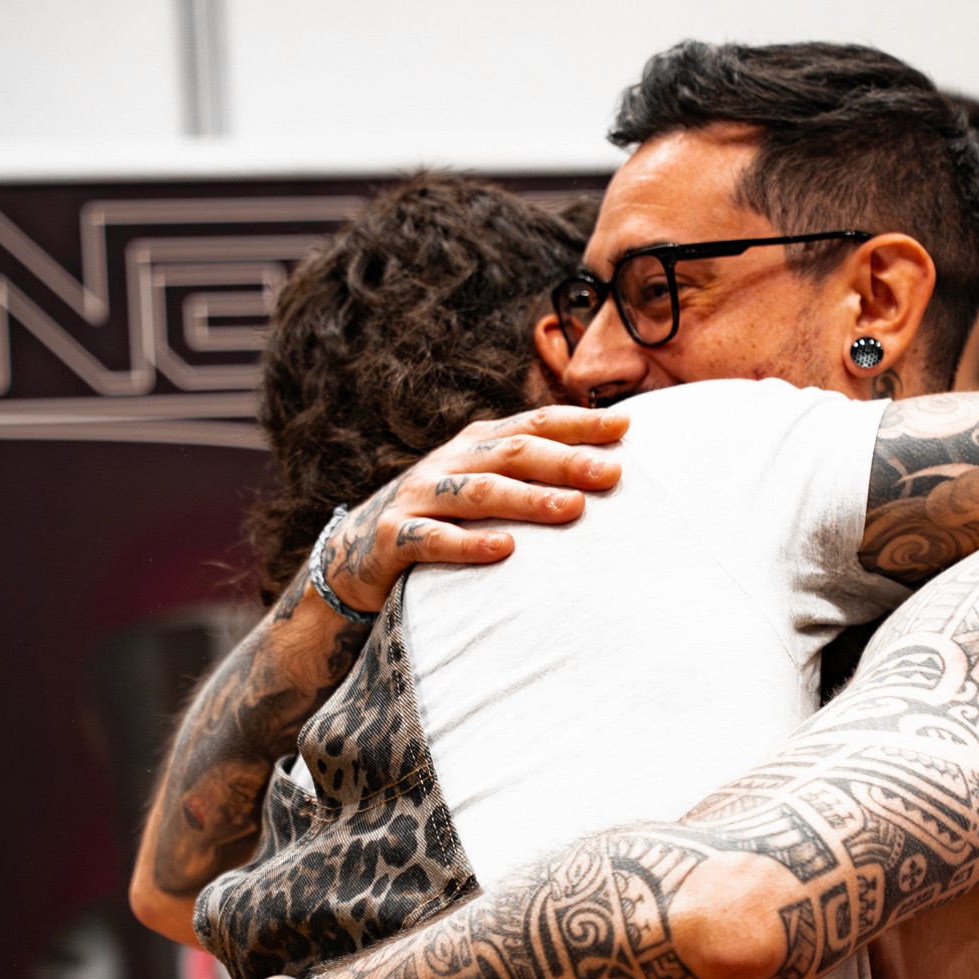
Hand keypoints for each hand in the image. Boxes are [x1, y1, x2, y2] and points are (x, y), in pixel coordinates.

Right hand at [315, 404, 626, 616]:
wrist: (353, 556)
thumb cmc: (439, 520)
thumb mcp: (480, 488)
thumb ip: (526, 475)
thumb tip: (602, 466)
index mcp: (475, 445)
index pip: (533, 424)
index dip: (578, 423)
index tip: (626, 427)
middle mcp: (448, 462)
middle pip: (512, 454)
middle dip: (564, 461)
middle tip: (609, 473)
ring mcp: (418, 497)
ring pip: (478, 493)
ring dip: (528, 500)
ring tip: (572, 509)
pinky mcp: (392, 535)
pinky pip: (433, 538)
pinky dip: (470, 543)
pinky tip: (504, 550)